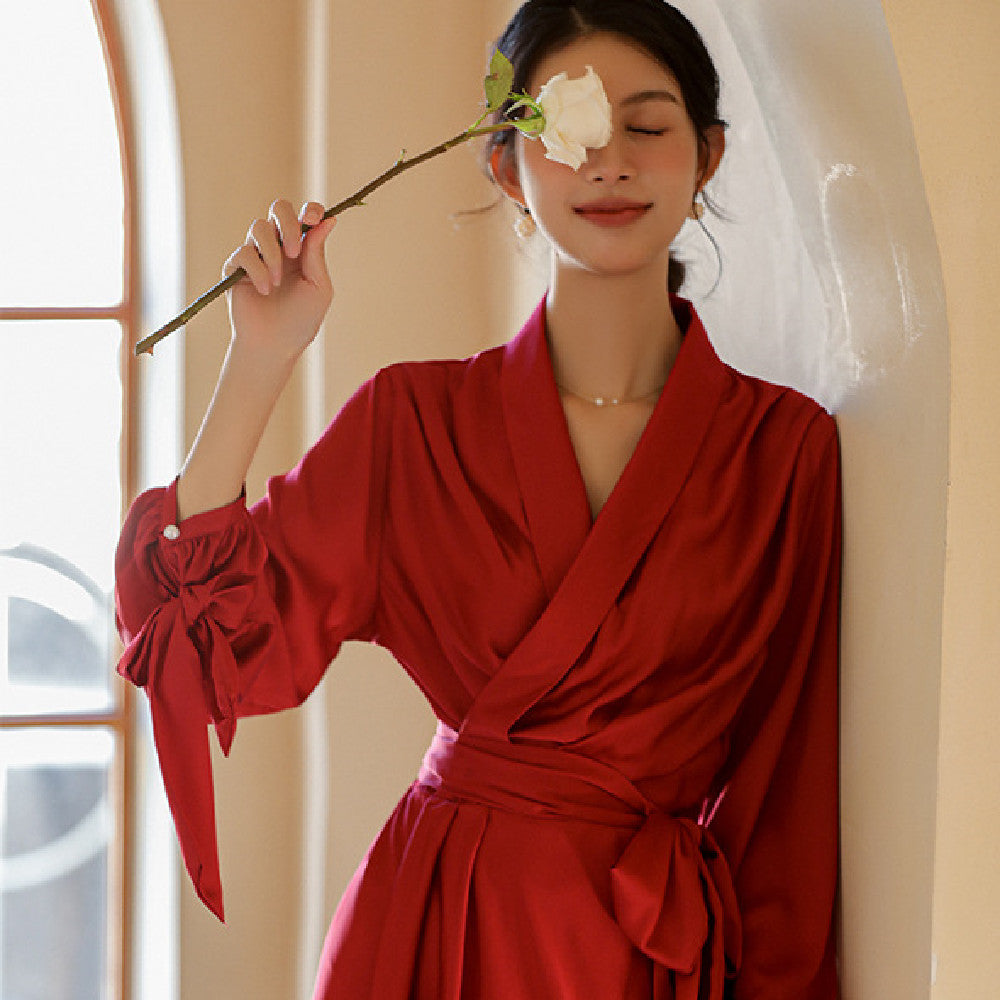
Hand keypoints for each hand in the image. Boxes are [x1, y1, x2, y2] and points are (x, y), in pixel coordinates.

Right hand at [222, 199, 336, 363]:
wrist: (275, 346)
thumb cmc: (301, 320)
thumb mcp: (318, 287)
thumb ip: (318, 253)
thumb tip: (329, 220)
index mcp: (302, 249)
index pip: (304, 215)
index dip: (309, 210)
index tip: (313, 217)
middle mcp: (278, 246)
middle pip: (278, 208)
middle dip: (287, 223)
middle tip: (293, 251)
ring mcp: (256, 254)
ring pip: (258, 227)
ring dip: (272, 254)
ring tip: (277, 282)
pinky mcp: (235, 267)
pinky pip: (244, 253)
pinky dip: (257, 270)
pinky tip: (264, 290)